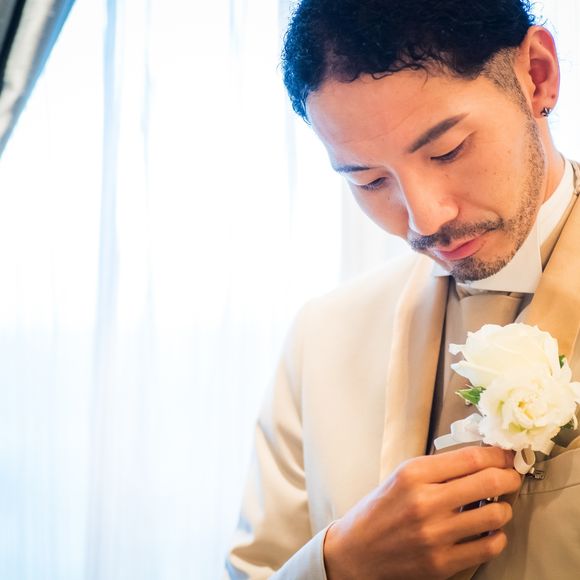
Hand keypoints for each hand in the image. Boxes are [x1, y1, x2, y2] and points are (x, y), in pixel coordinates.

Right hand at [323, 446, 520, 579]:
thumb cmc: (381, 509)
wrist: (357, 550)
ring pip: (495, 515)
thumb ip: (438, 468)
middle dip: (510, 476)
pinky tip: (489, 531)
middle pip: (489, 482)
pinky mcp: (442, 563)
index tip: (506, 455)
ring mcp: (435, 535)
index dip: (497, 454)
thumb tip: (481, 460)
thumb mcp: (401, 476)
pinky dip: (497, 537)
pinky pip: (488, 547)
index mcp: (413, 474)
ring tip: (498, 505)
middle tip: (512, 476)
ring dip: (504, 508)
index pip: (470, 458)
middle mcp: (425, 502)